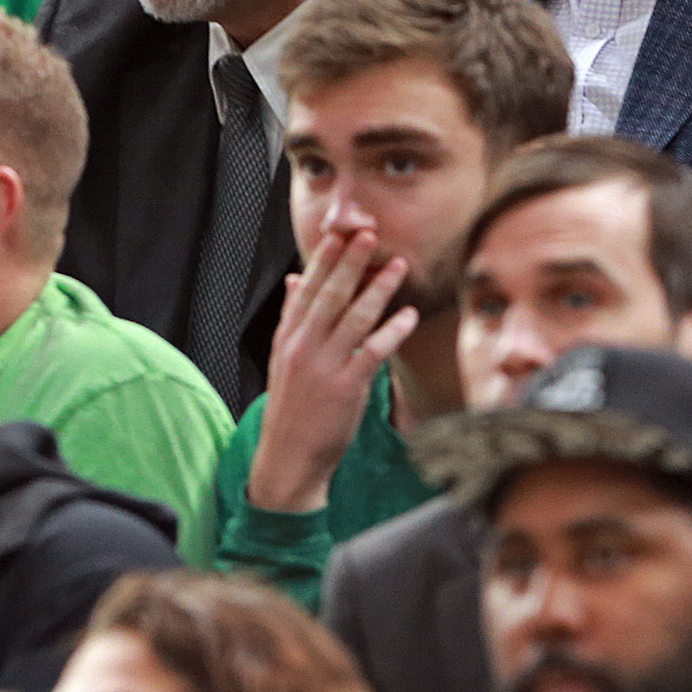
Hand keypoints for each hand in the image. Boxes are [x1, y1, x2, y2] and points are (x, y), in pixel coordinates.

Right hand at [245, 228, 418, 514]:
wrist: (289, 458)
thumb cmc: (292, 407)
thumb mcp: (283, 359)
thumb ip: (291, 317)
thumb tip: (295, 280)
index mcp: (288, 337)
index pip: (307, 289)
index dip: (324, 259)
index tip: (339, 234)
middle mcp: (303, 347)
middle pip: (330, 296)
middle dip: (351, 262)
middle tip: (370, 233)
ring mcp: (324, 367)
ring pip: (354, 318)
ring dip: (378, 289)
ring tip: (399, 265)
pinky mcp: (346, 388)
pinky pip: (372, 352)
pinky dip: (392, 331)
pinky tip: (409, 315)